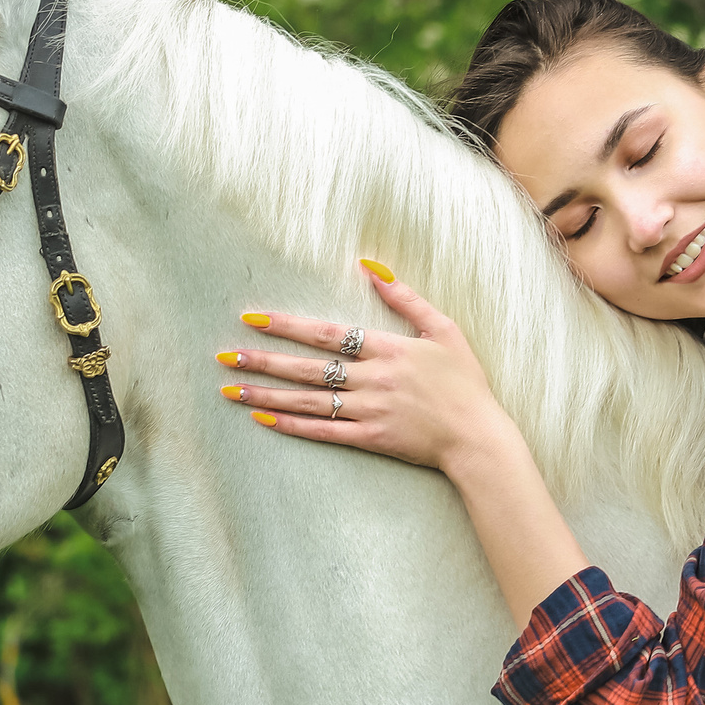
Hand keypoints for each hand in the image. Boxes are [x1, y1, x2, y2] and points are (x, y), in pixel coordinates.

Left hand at [217, 261, 512, 473]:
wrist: (478, 436)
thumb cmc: (464, 382)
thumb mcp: (444, 329)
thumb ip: (406, 298)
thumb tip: (370, 266)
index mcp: (388, 349)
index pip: (327, 333)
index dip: (287, 326)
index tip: (253, 318)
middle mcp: (372, 379)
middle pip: (308, 367)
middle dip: (264, 360)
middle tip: (226, 356)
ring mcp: (369, 410)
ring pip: (308, 400)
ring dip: (267, 393)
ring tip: (231, 388)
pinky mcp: (371, 439)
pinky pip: (324, 430)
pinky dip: (293, 425)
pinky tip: (264, 418)